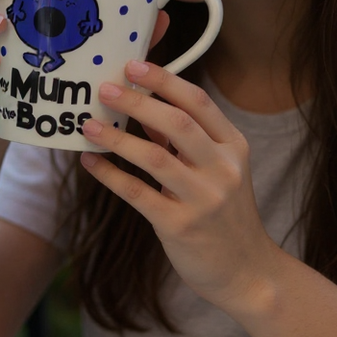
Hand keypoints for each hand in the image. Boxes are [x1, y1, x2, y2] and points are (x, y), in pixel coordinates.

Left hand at [79, 61, 273, 311]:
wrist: (247, 272)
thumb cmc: (225, 215)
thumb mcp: (217, 171)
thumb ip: (184, 141)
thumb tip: (143, 107)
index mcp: (233, 147)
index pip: (199, 103)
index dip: (165, 81)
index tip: (135, 65)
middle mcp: (223, 169)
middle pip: (178, 124)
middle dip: (138, 102)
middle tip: (105, 89)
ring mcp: (204, 199)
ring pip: (154, 157)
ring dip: (117, 138)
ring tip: (88, 125)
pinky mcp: (181, 226)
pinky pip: (137, 193)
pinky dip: (110, 175)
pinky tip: (90, 163)